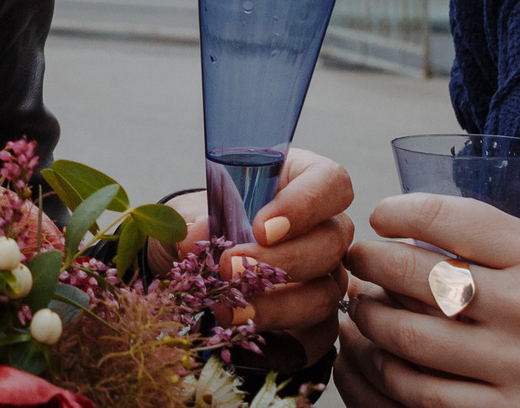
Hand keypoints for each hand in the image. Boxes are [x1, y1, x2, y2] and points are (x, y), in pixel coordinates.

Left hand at [169, 145, 353, 361]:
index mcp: (299, 184)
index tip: (262, 229)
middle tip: (230, 269)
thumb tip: (196, 236)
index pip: (330, 183)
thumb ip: (190, 219)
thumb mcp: (188, 213)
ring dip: (276, 305)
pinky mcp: (318, 319)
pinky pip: (317, 333)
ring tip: (229, 309)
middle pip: (331, 242)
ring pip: (325, 291)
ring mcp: (326, 275)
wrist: (190, 270)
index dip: (305, 204)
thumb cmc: (201, 226)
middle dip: (281, 261)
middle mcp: (323, 229)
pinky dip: (280, 337)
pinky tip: (242, 331)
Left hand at [337, 194, 519, 407]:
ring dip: (370, 328)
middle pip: (413, 277)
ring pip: (409, 344)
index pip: (451, 218)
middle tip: (352, 264)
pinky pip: (432, 403)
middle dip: (368, 268)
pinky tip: (386, 372)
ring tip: (357, 317)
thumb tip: (459, 252)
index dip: (403, 212)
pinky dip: (395, 384)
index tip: (384, 216)